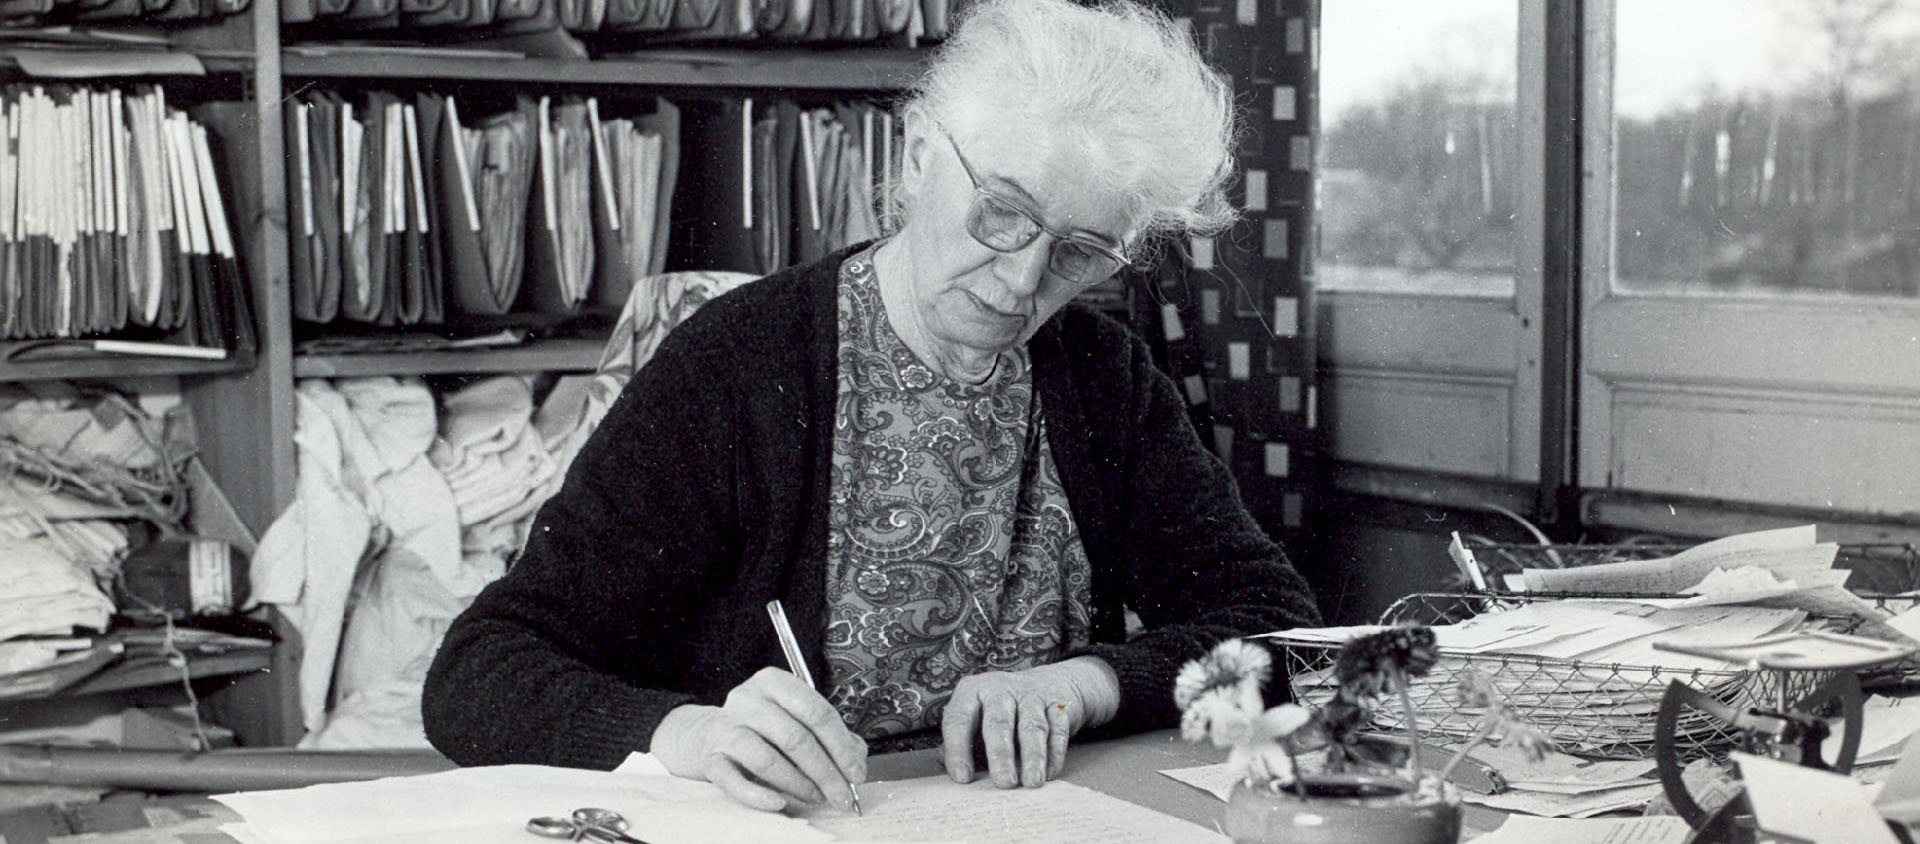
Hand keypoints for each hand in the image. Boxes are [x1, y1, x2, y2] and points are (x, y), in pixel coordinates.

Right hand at [650, 667, 867, 811]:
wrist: (705, 737)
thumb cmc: (761, 730)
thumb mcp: (795, 722)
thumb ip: (830, 737)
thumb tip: (856, 760)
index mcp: (775, 683)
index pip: (817, 712)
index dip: (842, 747)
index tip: (857, 773)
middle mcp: (748, 699)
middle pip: (795, 737)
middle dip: (826, 773)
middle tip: (842, 796)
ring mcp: (725, 727)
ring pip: (767, 758)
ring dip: (798, 784)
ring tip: (815, 798)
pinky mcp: (709, 757)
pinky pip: (734, 780)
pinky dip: (759, 795)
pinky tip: (779, 803)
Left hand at [940, 656, 1119, 788]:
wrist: (1049, 683)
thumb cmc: (1000, 711)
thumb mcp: (975, 717)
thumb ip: (960, 741)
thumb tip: (948, 767)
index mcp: (971, 691)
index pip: (958, 720)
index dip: (958, 749)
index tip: (963, 778)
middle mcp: (1000, 688)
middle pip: (998, 722)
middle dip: (1001, 755)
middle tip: (1003, 782)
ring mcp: (1031, 694)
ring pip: (1032, 726)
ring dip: (1033, 756)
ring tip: (1031, 782)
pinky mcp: (1058, 703)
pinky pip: (1057, 728)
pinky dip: (1055, 752)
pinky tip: (1050, 774)